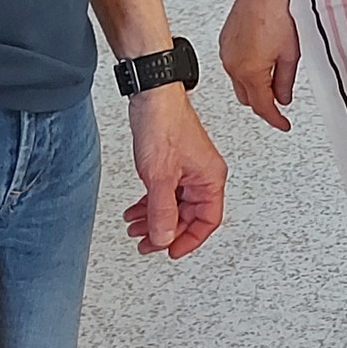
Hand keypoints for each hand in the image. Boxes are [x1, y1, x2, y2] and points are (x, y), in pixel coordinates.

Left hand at [122, 85, 226, 258]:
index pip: (208, 221)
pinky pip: (167, 192)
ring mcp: (188, 169)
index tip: (171, 251)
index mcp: (210, 178)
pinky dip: (151, 204)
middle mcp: (203, 175)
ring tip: (136, 228)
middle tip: (146, 243)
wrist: (152, 96)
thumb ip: (162, 211)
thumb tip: (164, 237)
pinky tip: (137, 210)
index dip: (189, 240)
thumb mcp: (160, 176)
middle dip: (166, 231)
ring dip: (155, 219)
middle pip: (189, 216)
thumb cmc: (164, 124)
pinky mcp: (174, 162)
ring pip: (175, 205)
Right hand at [220, 0, 300, 130]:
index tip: (282, 123)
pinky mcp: (224, 44)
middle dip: (263, 103)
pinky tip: (260, 61)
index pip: (262, 107)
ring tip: (272, 78)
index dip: (275, 119)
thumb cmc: (276, 15)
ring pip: (239, 83)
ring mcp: (227, 54)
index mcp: (251, 72)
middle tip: (278, 102)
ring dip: (254, 86)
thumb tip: (284, 97)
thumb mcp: (290, 54)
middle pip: (248, 98)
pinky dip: (246, 70)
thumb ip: (286, 81)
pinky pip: (234, 66)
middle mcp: (234, 66)